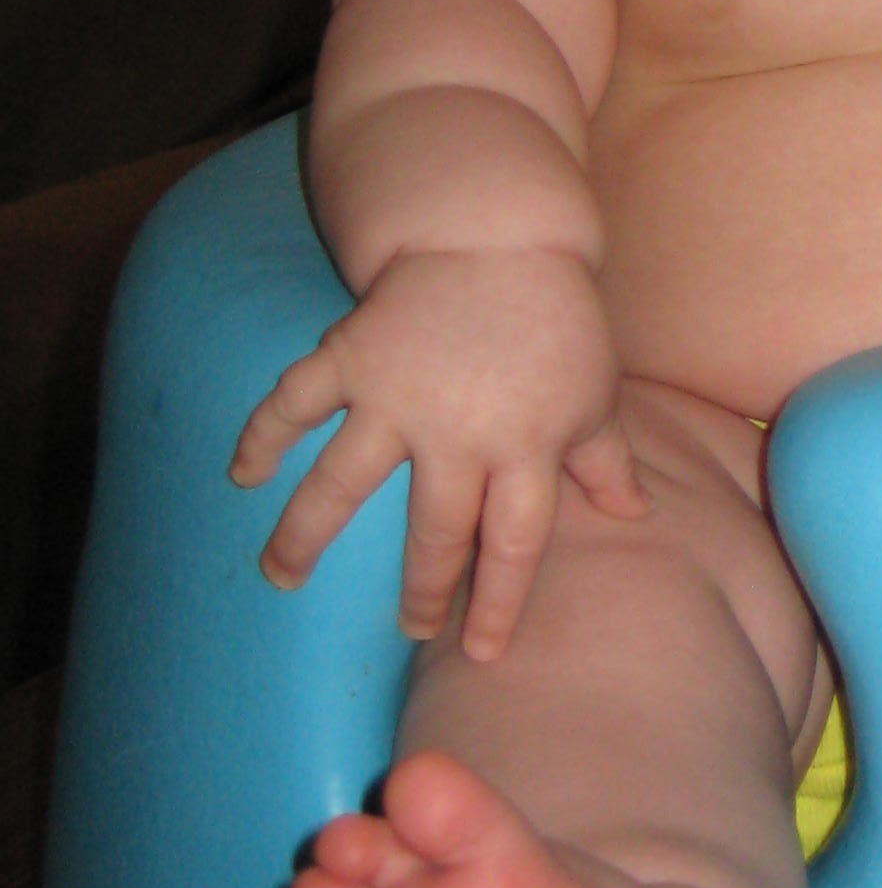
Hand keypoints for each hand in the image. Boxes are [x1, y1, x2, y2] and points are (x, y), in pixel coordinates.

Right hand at [229, 246, 645, 658]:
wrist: (500, 234)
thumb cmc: (557, 321)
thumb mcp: (593, 392)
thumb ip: (605, 460)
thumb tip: (634, 515)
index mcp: (526, 443)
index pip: (513, 543)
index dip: (497, 602)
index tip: (484, 653)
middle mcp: (458, 430)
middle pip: (435, 530)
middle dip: (421, 590)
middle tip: (411, 628)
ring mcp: (396, 394)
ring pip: (343, 483)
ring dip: (305, 535)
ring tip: (278, 578)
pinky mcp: (352, 355)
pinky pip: (295, 400)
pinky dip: (264, 434)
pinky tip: (241, 474)